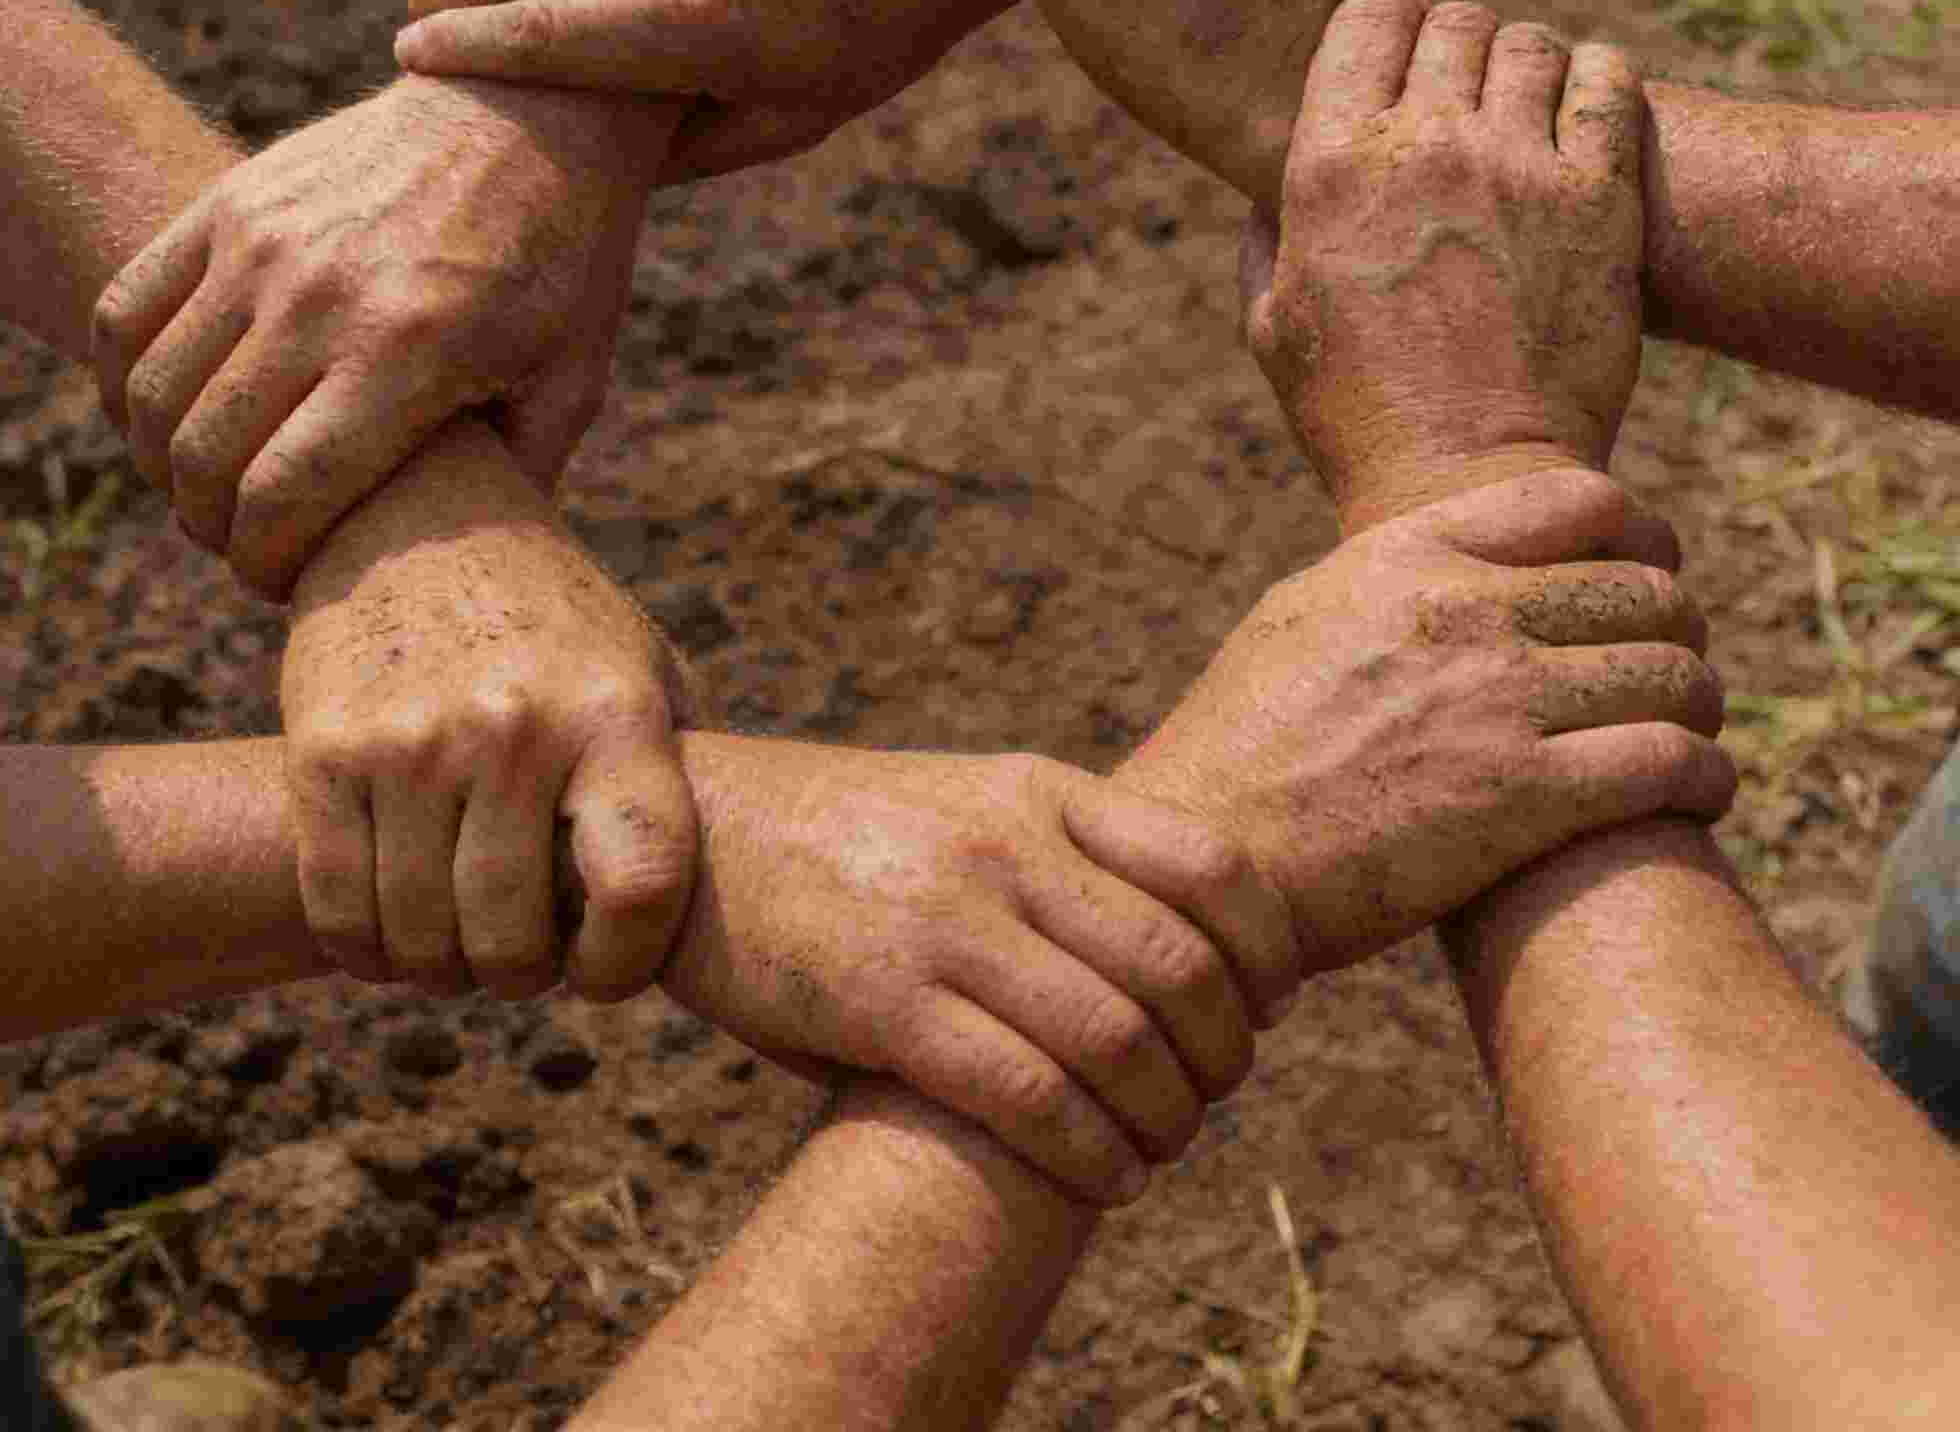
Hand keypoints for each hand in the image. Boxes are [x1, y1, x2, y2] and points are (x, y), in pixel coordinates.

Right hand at [92, 75, 662, 599]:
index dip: (263, 562)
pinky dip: (124, 379)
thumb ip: (519, 480)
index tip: (280, 581)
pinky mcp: (231, 201)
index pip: (283, 496)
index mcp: (409, 352)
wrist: (533, 110)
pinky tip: (165, 412)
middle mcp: (320, 295)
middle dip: (212, 527)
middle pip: (204, 456)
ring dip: (164, 463)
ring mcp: (263, 242)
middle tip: (244, 542)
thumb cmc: (566, 260)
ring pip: (152, 392)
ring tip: (208, 485)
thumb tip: (473, 569)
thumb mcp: (573, 380)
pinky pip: (127, 309)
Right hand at [281, 419, 694, 1001]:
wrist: (424, 518)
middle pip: (510, 938)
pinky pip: (338, 907)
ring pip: (419, 939)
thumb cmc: (559, 627)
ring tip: (457, 942)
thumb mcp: (648, 672)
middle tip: (519, 959)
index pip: (641, 885)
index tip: (602, 967)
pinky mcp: (325, 749)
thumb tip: (749, 886)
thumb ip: (684, 775)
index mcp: (616, 714)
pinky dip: (364, 947)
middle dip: (518, 976)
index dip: (623, 963)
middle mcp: (516, 725)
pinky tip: (390, 933)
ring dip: (439, 970)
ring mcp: (413, 739)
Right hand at [664, 733, 1273, 1206]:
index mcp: (1040, 790)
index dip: (1266, 951)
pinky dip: (1087, 1151)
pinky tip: (1102, 1175)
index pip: (1211, 864)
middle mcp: (1007, 846)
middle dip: (1224, 1054)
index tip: (1270, 1005)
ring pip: (1115, 1039)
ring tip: (1159, 1150)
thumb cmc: (847, 837)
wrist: (696, 832)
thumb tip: (1172, 967)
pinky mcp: (883, 999)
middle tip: (1215, 1094)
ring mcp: (947, 920)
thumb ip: (1058, 862)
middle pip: (1179, 967)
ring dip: (1164, 1120)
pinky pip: (1026, 1094)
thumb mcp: (967, 804)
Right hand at [1125, 470, 1731, 976]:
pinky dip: (1705, 778)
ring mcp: (1497, 699)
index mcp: (1407, 554)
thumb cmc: (1242, 746)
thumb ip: (1391, 579)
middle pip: (1644, 591)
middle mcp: (1461, 609)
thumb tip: (1458, 567)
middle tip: (1671, 677)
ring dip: (1699, 708)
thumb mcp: (1303, 617)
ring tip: (1688, 739)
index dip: (1640, 536)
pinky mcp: (1525, 796)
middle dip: (1676, 634)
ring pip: (1675, 674)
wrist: (1208, 855)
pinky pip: (1672, 763)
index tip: (1648, 577)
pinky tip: (1697, 796)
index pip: (1580, 502)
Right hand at [1243, 0, 1645, 530]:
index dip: (1388, 25)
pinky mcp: (1599, 200)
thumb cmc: (1356, 413)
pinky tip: (1584, 117)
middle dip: (1457, 44)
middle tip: (1467, 93)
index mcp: (1328, 168)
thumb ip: (1268, 235)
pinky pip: (1609, 83)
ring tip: (1527, 111)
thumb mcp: (1273, 322)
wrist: (1466, 482)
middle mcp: (1422, 147)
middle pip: (1454, 20)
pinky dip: (1598, 80)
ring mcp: (1516, 168)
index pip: (1368, 15)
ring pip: (1532, 42)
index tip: (1403, 59)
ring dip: (1527, 63)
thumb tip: (1271, 187)